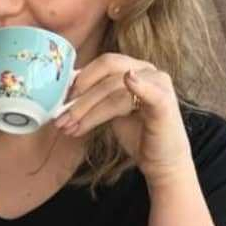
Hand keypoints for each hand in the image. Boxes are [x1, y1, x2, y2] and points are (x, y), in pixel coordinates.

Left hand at [54, 53, 192, 183]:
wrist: (161, 161)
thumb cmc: (137, 135)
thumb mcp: (109, 112)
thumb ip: (94, 98)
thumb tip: (65, 95)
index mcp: (133, 68)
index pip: (102, 64)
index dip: (79, 79)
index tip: (60, 101)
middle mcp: (147, 70)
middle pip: (107, 69)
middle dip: (81, 95)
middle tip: (62, 117)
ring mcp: (158, 83)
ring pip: (116, 88)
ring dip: (89, 109)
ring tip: (72, 127)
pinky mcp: (165, 101)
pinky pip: (149, 92)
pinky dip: (139, 85)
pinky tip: (129, 80)